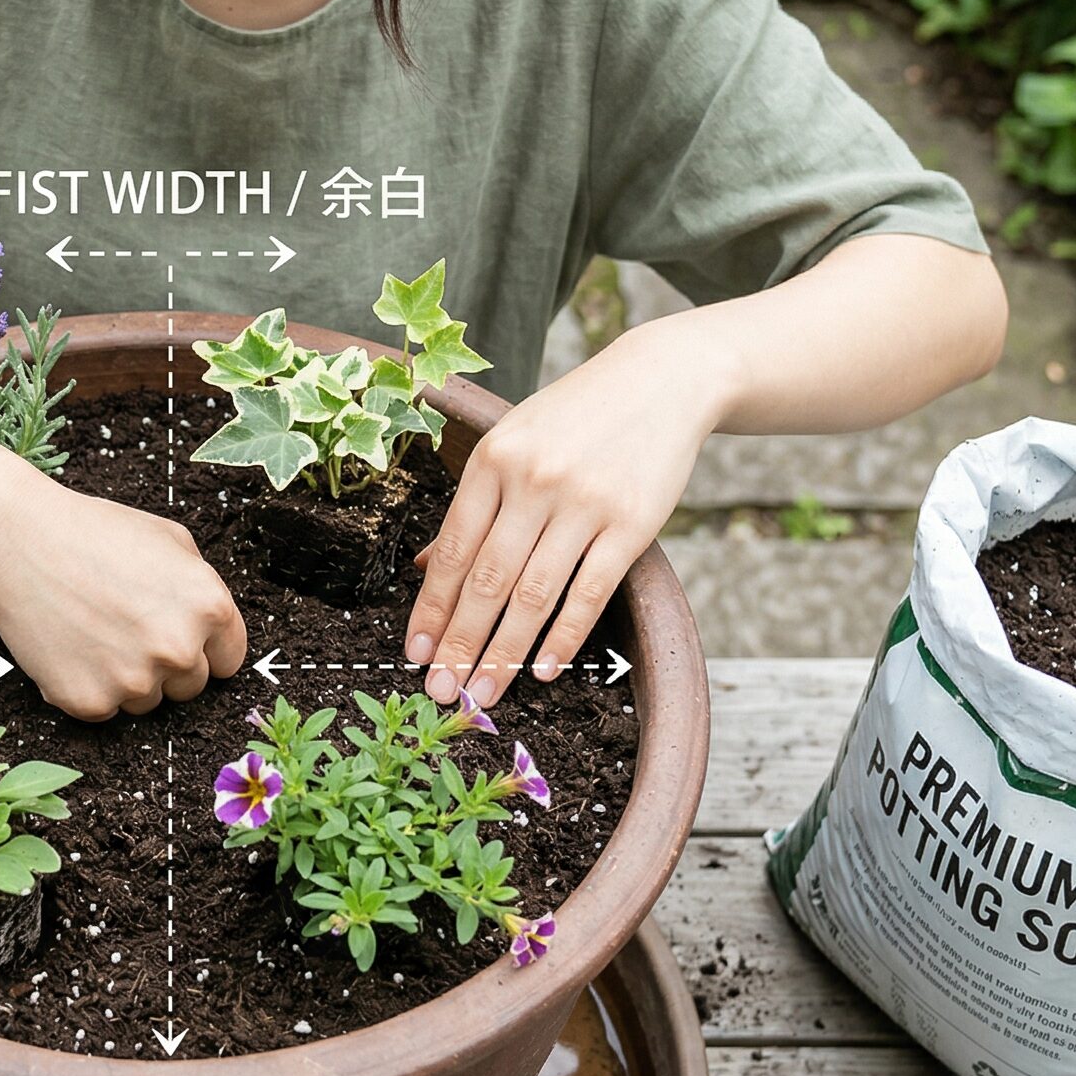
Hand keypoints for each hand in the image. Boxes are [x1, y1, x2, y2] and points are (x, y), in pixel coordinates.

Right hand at [0, 480, 246, 720]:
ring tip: (95, 631)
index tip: (180, 638)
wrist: (19, 539)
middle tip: (128, 629)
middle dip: (167, 665)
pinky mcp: (89, 702)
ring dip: (128, 678)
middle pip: (191, 687)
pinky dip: (89, 686)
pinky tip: (71, 645)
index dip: (205, 648)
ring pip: (146, 701)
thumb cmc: (94, 531)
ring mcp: (134, 680)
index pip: (230, 660)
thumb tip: (211, 628)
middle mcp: (179, 649)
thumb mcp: (169, 539)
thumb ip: (202, 586)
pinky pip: (104, 709)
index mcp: (209, 607)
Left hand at [403, 320, 730, 707]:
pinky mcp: (631, 523)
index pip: (454, 551)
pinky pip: (589, 593)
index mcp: (493, 459)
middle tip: (441, 693)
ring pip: (533, 595)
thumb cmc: (574, 418)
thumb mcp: (511, 442)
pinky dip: (563, 638)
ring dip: (504, 654)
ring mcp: (583, 503)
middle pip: (487, 581)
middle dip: (459, 645)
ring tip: (482, 694)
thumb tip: (427, 568)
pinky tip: (542, 671)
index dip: (431, 609)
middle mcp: (533, 481)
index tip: (414, 655)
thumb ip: (472, 505)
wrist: (661, 381)